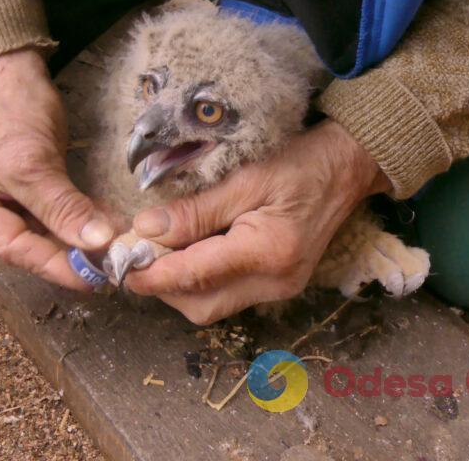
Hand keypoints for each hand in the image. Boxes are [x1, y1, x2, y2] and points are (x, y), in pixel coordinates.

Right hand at [0, 49, 113, 289]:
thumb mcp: (31, 162)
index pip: (7, 245)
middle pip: (24, 243)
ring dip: (75, 241)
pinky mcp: (30, 186)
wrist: (12, 66)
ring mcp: (3, 196)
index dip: (48, 264)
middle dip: (64, 255)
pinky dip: (77, 221)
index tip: (87, 277)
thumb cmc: (9, 109)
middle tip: (105, 268)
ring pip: (42, 231)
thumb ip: (61, 206)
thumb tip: (97, 243)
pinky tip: (104, 228)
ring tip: (110, 253)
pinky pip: (54, 212)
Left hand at [124, 120, 389, 323]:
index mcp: (268, 252)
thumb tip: (146, 230)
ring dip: (179, 287)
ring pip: (212, 307)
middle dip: (163, 287)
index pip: (196, 275)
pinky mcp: (280, 286)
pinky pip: (228, 296)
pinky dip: (201, 282)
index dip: (152, 273)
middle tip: (136, 255)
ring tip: (158, 252)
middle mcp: (276, 282)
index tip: (119, 263)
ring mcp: (281, 289)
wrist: (349, 167)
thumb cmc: (301, 163)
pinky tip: (189, 254)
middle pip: (201, 306)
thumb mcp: (246, 178)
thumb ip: (196, 211)